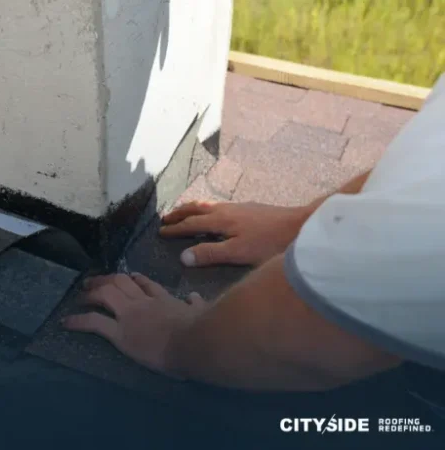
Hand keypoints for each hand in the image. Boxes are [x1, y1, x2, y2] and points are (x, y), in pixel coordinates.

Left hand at [62, 273, 210, 374]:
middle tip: (92, 282)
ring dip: (90, 293)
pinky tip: (66, 323)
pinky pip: (93, 322)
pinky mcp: (120, 333)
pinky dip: (77, 321)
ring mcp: (129, 315)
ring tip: (79, 295)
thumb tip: (195, 297)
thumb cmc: (202, 330)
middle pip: (119, 283)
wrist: (195, 341)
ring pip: (104, 295)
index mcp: (163, 300)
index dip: (134, 280)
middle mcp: (143, 302)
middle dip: (104, 280)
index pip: (145, 285)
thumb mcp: (201, 313)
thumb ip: (196, 305)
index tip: (128, 277)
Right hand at [159, 201, 310, 266]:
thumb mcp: (238, 253)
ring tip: (184, 212)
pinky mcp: (250, 209)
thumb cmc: (269, 243)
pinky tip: (215, 214)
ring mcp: (239, 207)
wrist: (301, 226)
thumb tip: (183, 257)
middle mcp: (226, 210)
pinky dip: (207, 209)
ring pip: (208, 205)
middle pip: (197, 208)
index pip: (191, 224)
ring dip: (192, 209)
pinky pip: (219, 205)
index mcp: (220, 220)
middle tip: (166, 218)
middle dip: (180, 213)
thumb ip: (210, 254)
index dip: (175, 229)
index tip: (161, 232)